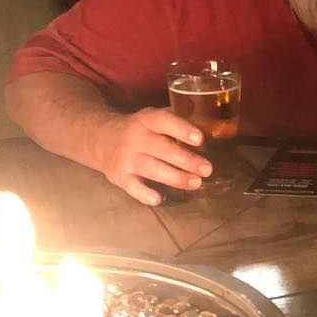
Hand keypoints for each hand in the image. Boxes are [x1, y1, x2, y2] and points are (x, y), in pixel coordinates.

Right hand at [96, 107, 211, 205]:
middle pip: (162, 150)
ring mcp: (126, 159)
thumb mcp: (152, 118)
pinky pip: (133, 187)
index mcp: (146, 120)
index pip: (164, 122)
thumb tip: (215, 128)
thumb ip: (176, 122)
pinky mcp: (120, 177)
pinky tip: (159, 198)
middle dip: (186, 160)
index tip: (200, 139)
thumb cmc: (138, 129)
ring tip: (196, 183)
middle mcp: (135, 138)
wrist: (100, 139)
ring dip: (176, 178)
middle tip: (207, 169)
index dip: (182, 129)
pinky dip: (145, 194)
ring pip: (152, 169)